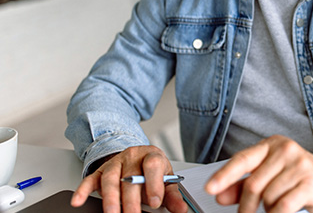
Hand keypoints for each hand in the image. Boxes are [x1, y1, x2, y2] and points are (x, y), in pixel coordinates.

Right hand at [70, 145, 187, 212]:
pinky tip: (79, 200)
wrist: (138, 156)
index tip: (155, 202)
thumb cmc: (152, 170)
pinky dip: (83, 190)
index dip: (154, 184)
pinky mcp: (100, 171)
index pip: (153, 166)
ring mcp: (115, 163)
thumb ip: (172, 195)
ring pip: (110, 180)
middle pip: (130, 178)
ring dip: (110, 199)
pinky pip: (90, 179)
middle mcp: (133, 156)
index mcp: (152, 156)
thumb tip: (182, 209)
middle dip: (131, 200)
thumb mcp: (166, 178)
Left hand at [206, 135, 312, 212]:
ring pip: (268, 197)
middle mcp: (286, 150)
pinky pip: (283, 205)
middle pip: (254, 184)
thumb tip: (220, 195)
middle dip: (246, 206)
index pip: (243, 160)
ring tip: (276, 206)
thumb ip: (242, 185)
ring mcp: (300, 165)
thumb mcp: (267, 177)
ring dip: (268, 209)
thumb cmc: (295, 178)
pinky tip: (279, 212)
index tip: (210, 188)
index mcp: (272, 145)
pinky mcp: (310, 183)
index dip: (225, 176)